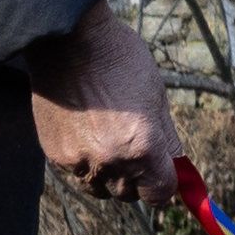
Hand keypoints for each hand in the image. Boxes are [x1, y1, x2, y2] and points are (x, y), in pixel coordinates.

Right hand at [26, 0, 185, 202]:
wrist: (69, 40)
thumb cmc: (120, 61)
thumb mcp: (156, 96)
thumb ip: (167, 141)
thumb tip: (179, 171)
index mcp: (141, 146)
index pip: (160, 193)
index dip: (165, 183)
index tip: (164, 171)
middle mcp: (109, 161)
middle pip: (130, 194)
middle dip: (138, 178)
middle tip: (136, 148)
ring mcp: (78, 161)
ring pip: (101, 189)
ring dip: (110, 175)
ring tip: (110, 139)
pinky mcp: (54, 155)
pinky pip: (77, 175)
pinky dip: (86, 164)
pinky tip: (89, 134)